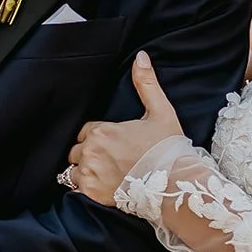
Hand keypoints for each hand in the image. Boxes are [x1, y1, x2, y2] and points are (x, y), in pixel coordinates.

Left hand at [67, 53, 183, 205]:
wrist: (176, 186)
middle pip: (77, 150)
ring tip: (107, 174)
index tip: (113, 144)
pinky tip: (105, 186)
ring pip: (75, 169)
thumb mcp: (160, 112)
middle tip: (111, 160)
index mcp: (102, 130)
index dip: (98, 136)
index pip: (86, 131)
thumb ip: (146, 84)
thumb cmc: (168, 149)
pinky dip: (87, 187)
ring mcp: (90, 174)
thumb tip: (141, 57)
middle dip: (90, 153)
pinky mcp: (92, 194)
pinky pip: (77, 188)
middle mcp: (91, 151)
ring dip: (86, 170)